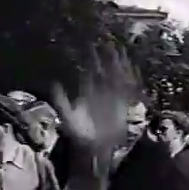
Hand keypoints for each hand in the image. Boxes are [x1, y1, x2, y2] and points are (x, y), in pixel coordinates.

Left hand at [52, 45, 137, 177]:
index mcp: (88, 92)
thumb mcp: (68, 118)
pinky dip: (131, 80)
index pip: (91, 72)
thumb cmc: (80, 134)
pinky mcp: (122, 105)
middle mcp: (100, 92)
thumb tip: (55, 84)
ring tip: (121, 51)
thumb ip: (62, 102)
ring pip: (117, 77)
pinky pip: (128, 90)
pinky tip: (133, 70)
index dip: (92, 60)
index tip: (93, 46)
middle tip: (109, 42)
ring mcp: (112, 98)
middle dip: (107, 57)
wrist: (94, 148)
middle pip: (105, 71)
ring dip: (119, 65)